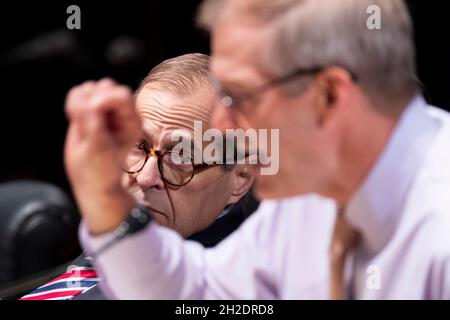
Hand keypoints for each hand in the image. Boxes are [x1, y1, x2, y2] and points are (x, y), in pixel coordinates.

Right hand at [64, 78, 141, 234]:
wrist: (90, 178)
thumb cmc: (100, 169)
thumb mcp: (99, 152)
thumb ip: (95, 128)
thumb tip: (88, 106)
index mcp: (132, 122)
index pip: (121, 95)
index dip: (103, 99)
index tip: (90, 112)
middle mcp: (122, 113)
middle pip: (107, 86)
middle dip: (91, 100)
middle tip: (84, 122)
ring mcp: (106, 110)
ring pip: (93, 87)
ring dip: (81, 101)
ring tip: (79, 123)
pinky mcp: (91, 110)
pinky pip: (79, 93)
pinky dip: (74, 102)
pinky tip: (75, 120)